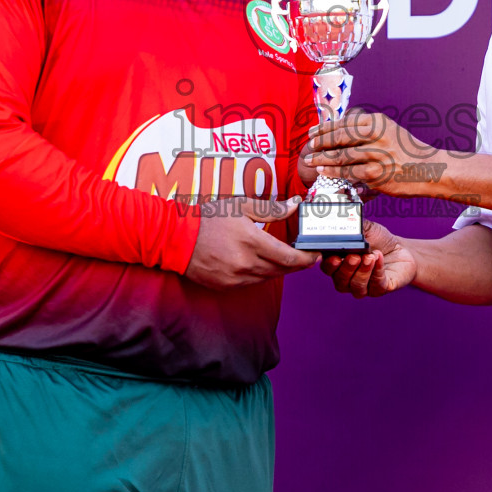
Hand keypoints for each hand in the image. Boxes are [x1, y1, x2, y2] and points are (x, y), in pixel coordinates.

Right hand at [185, 196, 317, 289]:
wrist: (175, 237)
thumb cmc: (207, 218)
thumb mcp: (240, 206)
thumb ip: (271, 209)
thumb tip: (294, 205)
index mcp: (252, 242)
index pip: (290, 258)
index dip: (307, 259)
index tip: (316, 254)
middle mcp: (246, 264)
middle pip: (282, 270)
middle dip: (297, 264)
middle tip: (305, 255)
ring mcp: (235, 278)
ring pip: (268, 277)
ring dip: (279, 269)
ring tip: (284, 257)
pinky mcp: (226, 286)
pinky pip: (251, 283)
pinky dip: (260, 274)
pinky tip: (260, 263)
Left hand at [302, 112, 442, 193]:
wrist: (430, 169)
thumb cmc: (407, 152)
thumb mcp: (389, 131)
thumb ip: (367, 130)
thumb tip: (340, 133)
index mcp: (378, 121)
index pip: (344, 123)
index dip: (325, 128)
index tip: (313, 132)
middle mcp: (376, 135)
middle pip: (340, 137)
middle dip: (320, 142)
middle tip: (309, 146)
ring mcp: (376, 154)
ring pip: (342, 155)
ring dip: (322, 158)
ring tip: (311, 160)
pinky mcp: (377, 173)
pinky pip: (349, 172)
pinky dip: (334, 172)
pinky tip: (324, 171)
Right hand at [319, 221, 416, 297]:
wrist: (401, 250)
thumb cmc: (379, 240)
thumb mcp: (366, 229)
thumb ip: (354, 226)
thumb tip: (345, 219)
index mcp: (339, 264)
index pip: (327, 268)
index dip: (329, 264)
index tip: (334, 257)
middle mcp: (347, 279)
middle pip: (339, 280)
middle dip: (347, 268)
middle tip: (355, 256)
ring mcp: (363, 286)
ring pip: (356, 286)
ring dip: (363, 271)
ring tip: (370, 256)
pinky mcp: (379, 289)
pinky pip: (375, 285)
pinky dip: (377, 271)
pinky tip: (379, 258)